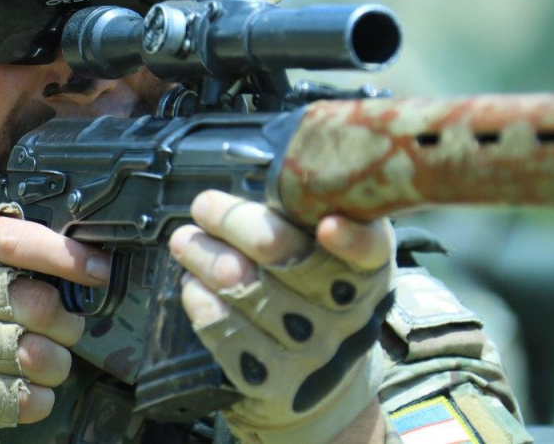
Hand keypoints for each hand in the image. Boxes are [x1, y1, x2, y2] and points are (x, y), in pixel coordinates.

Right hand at [0, 203, 107, 441]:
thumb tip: (76, 260)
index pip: (14, 239)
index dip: (66, 256)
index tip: (99, 270)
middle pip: (29, 301)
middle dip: (65, 318)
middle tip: (69, 325)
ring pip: (25, 351)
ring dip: (54, 361)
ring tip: (54, 359)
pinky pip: (4, 397)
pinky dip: (32, 398)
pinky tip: (35, 392)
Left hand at [168, 190, 394, 442]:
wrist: (327, 381)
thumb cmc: (325, 294)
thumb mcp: (339, 254)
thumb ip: (314, 217)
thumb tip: (258, 172)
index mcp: (367, 269)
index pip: (369, 250)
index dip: (351, 240)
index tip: (327, 225)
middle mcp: (347, 312)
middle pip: (286, 259)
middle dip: (237, 224)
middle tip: (204, 204)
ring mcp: (312, 351)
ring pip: (248, 293)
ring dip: (207, 259)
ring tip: (184, 239)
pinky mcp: (275, 379)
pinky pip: (228, 335)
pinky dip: (203, 303)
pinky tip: (192, 282)